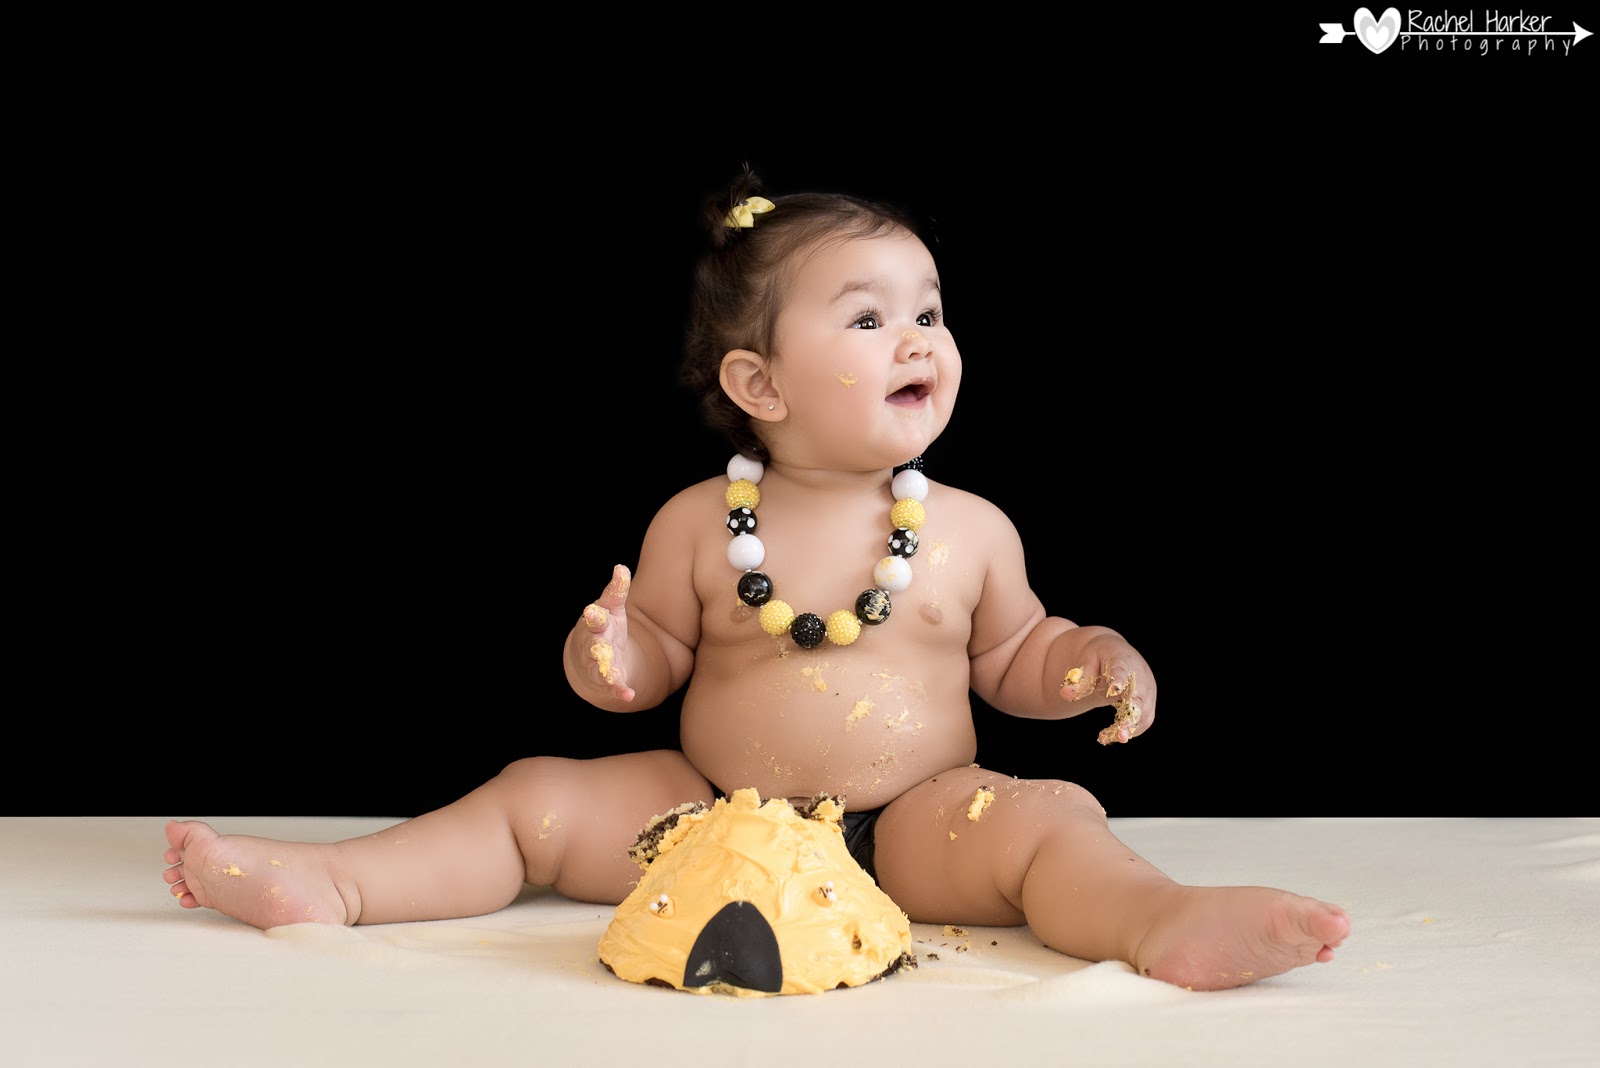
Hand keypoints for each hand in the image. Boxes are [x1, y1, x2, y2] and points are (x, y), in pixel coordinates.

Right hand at [567, 564, 637, 702]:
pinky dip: (619, 690)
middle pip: (594, 645)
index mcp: (596, 624)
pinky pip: (612, 686)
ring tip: (612, 675)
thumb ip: (617, 590)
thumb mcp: (611, 608)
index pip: (594, 618)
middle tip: (599, 647)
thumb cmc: (604, 626)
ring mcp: (599, 663)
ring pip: (600, 668)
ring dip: (605, 671)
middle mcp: (594, 644)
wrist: (590, 658)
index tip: (592, 611)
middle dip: (596, 645)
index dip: (593, 615)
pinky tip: (628, 695)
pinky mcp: (607, 679)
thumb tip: (621, 567)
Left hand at [1056, 632, 1156, 744]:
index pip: (1121, 670)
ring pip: (1143, 714)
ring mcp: (1146, 691)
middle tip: (1121, 735)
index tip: (1113, 689)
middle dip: (1131, 718)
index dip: (1118, 680)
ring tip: (1107, 738)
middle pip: (1139, 698)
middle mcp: (1139, 676)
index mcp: (1122, 660)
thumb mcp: (1087, 662)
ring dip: (1129, 729)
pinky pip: (1142, 720)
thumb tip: (1064, 694)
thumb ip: (1079, 679)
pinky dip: (1129, 730)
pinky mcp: (1146, 703)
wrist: (1118, 654)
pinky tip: (1111, 737)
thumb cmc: (1100, 657)